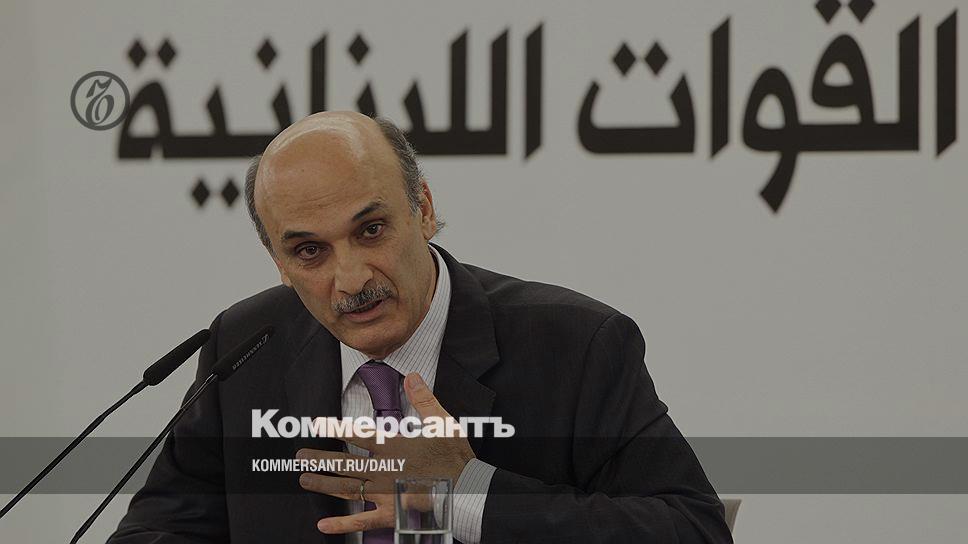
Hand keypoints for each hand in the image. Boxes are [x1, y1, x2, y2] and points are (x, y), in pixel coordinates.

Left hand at [296, 372, 475, 534]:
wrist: (468, 490)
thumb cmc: (455, 457)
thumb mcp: (443, 423)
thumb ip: (424, 399)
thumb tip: (412, 376)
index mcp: (395, 446)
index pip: (358, 435)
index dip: (335, 429)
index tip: (316, 425)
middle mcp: (384, 468)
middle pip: (344, 463)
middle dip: (320, 459)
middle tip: (300, 456)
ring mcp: (384, 492)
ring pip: (347, 488)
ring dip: (323, 484)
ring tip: (304, 480)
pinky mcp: (390, 514)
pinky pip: (362, 521)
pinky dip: (342, 524)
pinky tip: (323, 526)